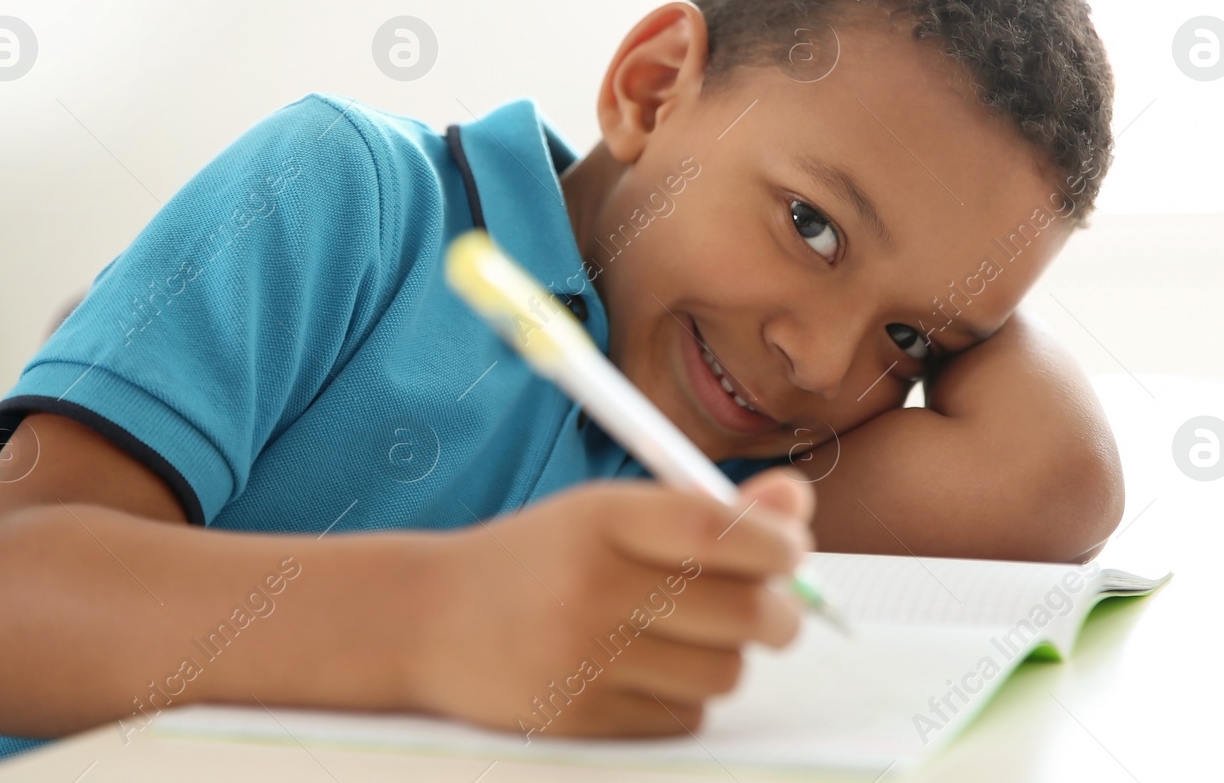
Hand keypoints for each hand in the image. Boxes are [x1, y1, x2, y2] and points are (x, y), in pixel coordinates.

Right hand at [410, 469, 814, 737]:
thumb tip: (795, 505)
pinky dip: (686, 697)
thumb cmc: (537, 559)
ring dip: (728, 656)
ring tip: (692, 635)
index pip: (717, 528)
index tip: (792, 549)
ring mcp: (584, 660)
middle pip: (741, 611)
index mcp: (599, 517)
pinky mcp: (581, 719)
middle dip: (780, 612)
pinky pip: (686, 717)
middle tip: (774, 607)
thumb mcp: (608, 513)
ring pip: (724, 672)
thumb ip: (706, 509)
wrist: (428, 620)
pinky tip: (648, 670)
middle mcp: (591, 587)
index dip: (777, 541)